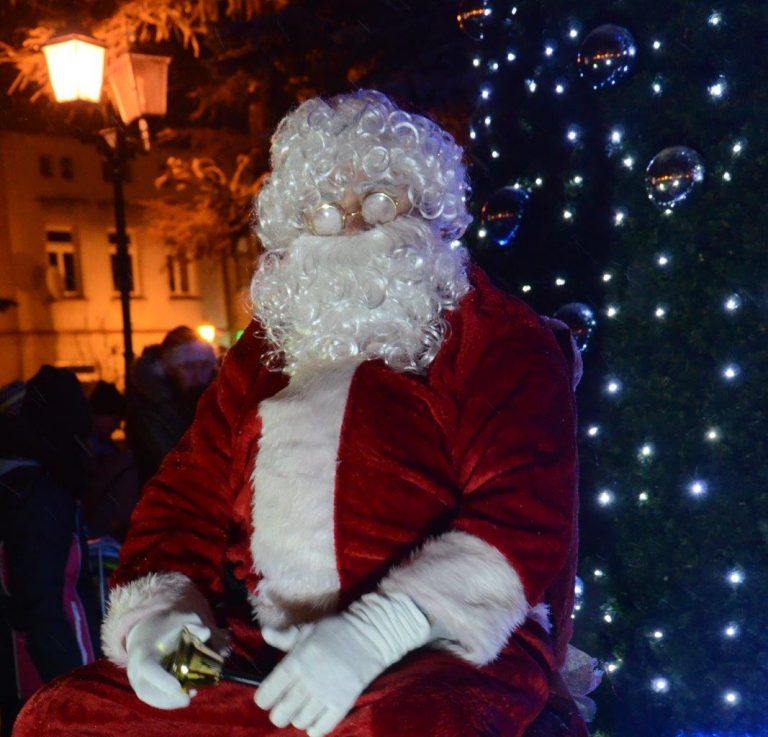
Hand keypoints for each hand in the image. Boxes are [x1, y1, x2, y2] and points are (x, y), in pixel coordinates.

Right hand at [126, 610, 210, 708]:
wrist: (144, 631)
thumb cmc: (165, 626)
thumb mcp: (179, 619)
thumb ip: (193, 624)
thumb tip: (205, 634)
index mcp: (144, 652)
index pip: (148, 669)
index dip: (161, 680)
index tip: (177, 687)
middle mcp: (136, 669)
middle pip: (146, 690)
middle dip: (167, 699)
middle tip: (188, 698)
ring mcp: (136, 680)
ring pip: (149, 697)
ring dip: (168, 702)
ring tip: (187, 698)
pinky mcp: (141, 686)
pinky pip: (151, 698)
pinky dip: (166, 701)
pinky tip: (181, 697)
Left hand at [256, 593, 429, 736]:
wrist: (370, 634)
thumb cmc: (336, 629)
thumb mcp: (308, 629)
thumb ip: (285, 637)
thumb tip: (265, 633)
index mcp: (296, 661)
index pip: (267, 694)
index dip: (264, 699)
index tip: (268, 696)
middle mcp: (308, 681)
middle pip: (280, 715)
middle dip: (279, 713)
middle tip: (285, 705)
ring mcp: (326, 694)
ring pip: (299, 722)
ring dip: (298, 718)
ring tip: (303, 708)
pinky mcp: (343, 703)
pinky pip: (322, 728)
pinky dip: (316, 728)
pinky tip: (315, 719)